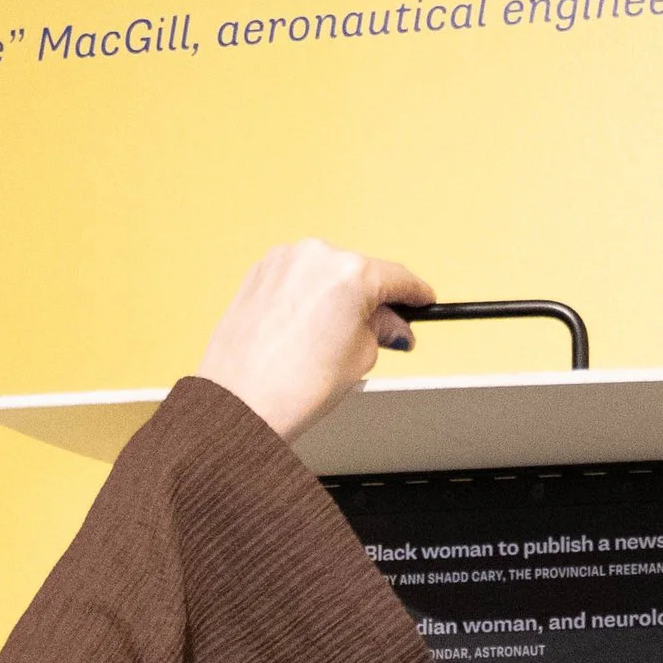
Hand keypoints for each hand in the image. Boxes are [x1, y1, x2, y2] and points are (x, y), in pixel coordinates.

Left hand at [196, 240, 436, 440]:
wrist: (238, 406)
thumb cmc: (291, 389)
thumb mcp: (359, 360)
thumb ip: (382, 331)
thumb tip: (391, 324)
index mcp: (350, 273)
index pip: (397, 278)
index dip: (416, 293)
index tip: (423, 300)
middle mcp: (316, 256)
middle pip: (359, 274)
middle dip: (370, 303)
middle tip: (376, 336)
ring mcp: (284, 260)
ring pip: (325, 276)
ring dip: (334, 300)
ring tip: (324, 345)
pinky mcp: (260, 272)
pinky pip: (296, 281)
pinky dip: (305, 301)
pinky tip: (300, 335)